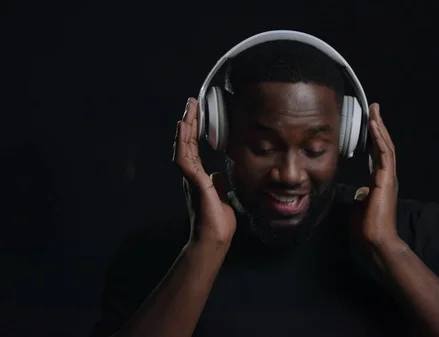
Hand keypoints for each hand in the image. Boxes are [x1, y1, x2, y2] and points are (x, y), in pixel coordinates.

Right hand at [173, 97, 235, 245]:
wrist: (215, 240)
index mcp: (198, 177)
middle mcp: (191, 175)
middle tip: (191, 102)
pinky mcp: (194, 183)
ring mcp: (191, 178)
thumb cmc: (218, 222)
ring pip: (184, 147)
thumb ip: (217, 184)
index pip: (194, 148)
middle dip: (189, 121)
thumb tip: (217, 174)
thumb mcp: (221, 196)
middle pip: (187, 143)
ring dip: (186, 127)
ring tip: (188, 109)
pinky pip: (185, 159)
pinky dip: (183, 142)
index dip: (194, 130)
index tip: (196, 112)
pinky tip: (184, 127)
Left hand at [350, 103, 402, 249]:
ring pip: (386, 146)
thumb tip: (360, 191)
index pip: (377, 154)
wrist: (375, 241)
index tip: (369, 123)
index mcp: (380, 181)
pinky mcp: (387, 179)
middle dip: (378, 126)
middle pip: (383, 145)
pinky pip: (384, 154)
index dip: (373, 138)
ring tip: (375, 111)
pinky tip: (375, 126)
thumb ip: (362, 196)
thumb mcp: (361, 206)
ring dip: (380, 127)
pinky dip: (379, 138)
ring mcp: (388, 177)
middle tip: (374, 109)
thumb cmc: (367, 228)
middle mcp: (387, 176)